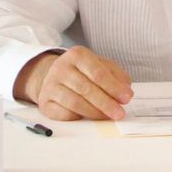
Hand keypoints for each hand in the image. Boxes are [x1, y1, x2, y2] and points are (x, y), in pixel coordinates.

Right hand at [15, 46, 133, 120]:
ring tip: (108, 116)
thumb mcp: (103, 66)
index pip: (98, 73)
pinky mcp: (44, 101)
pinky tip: (88, 116)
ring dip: (95, 112)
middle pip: (87, 89)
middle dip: (106, 103)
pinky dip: (78, 116)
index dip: (114, 87)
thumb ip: (117, 76)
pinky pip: (63, 113)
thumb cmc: (84, 71)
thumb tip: (126, 92)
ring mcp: (50, 85)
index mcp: (77, 55)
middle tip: (119, 113)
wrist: (56, 75)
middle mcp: (61, 68)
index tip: (127, 98)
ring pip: (75, 102)